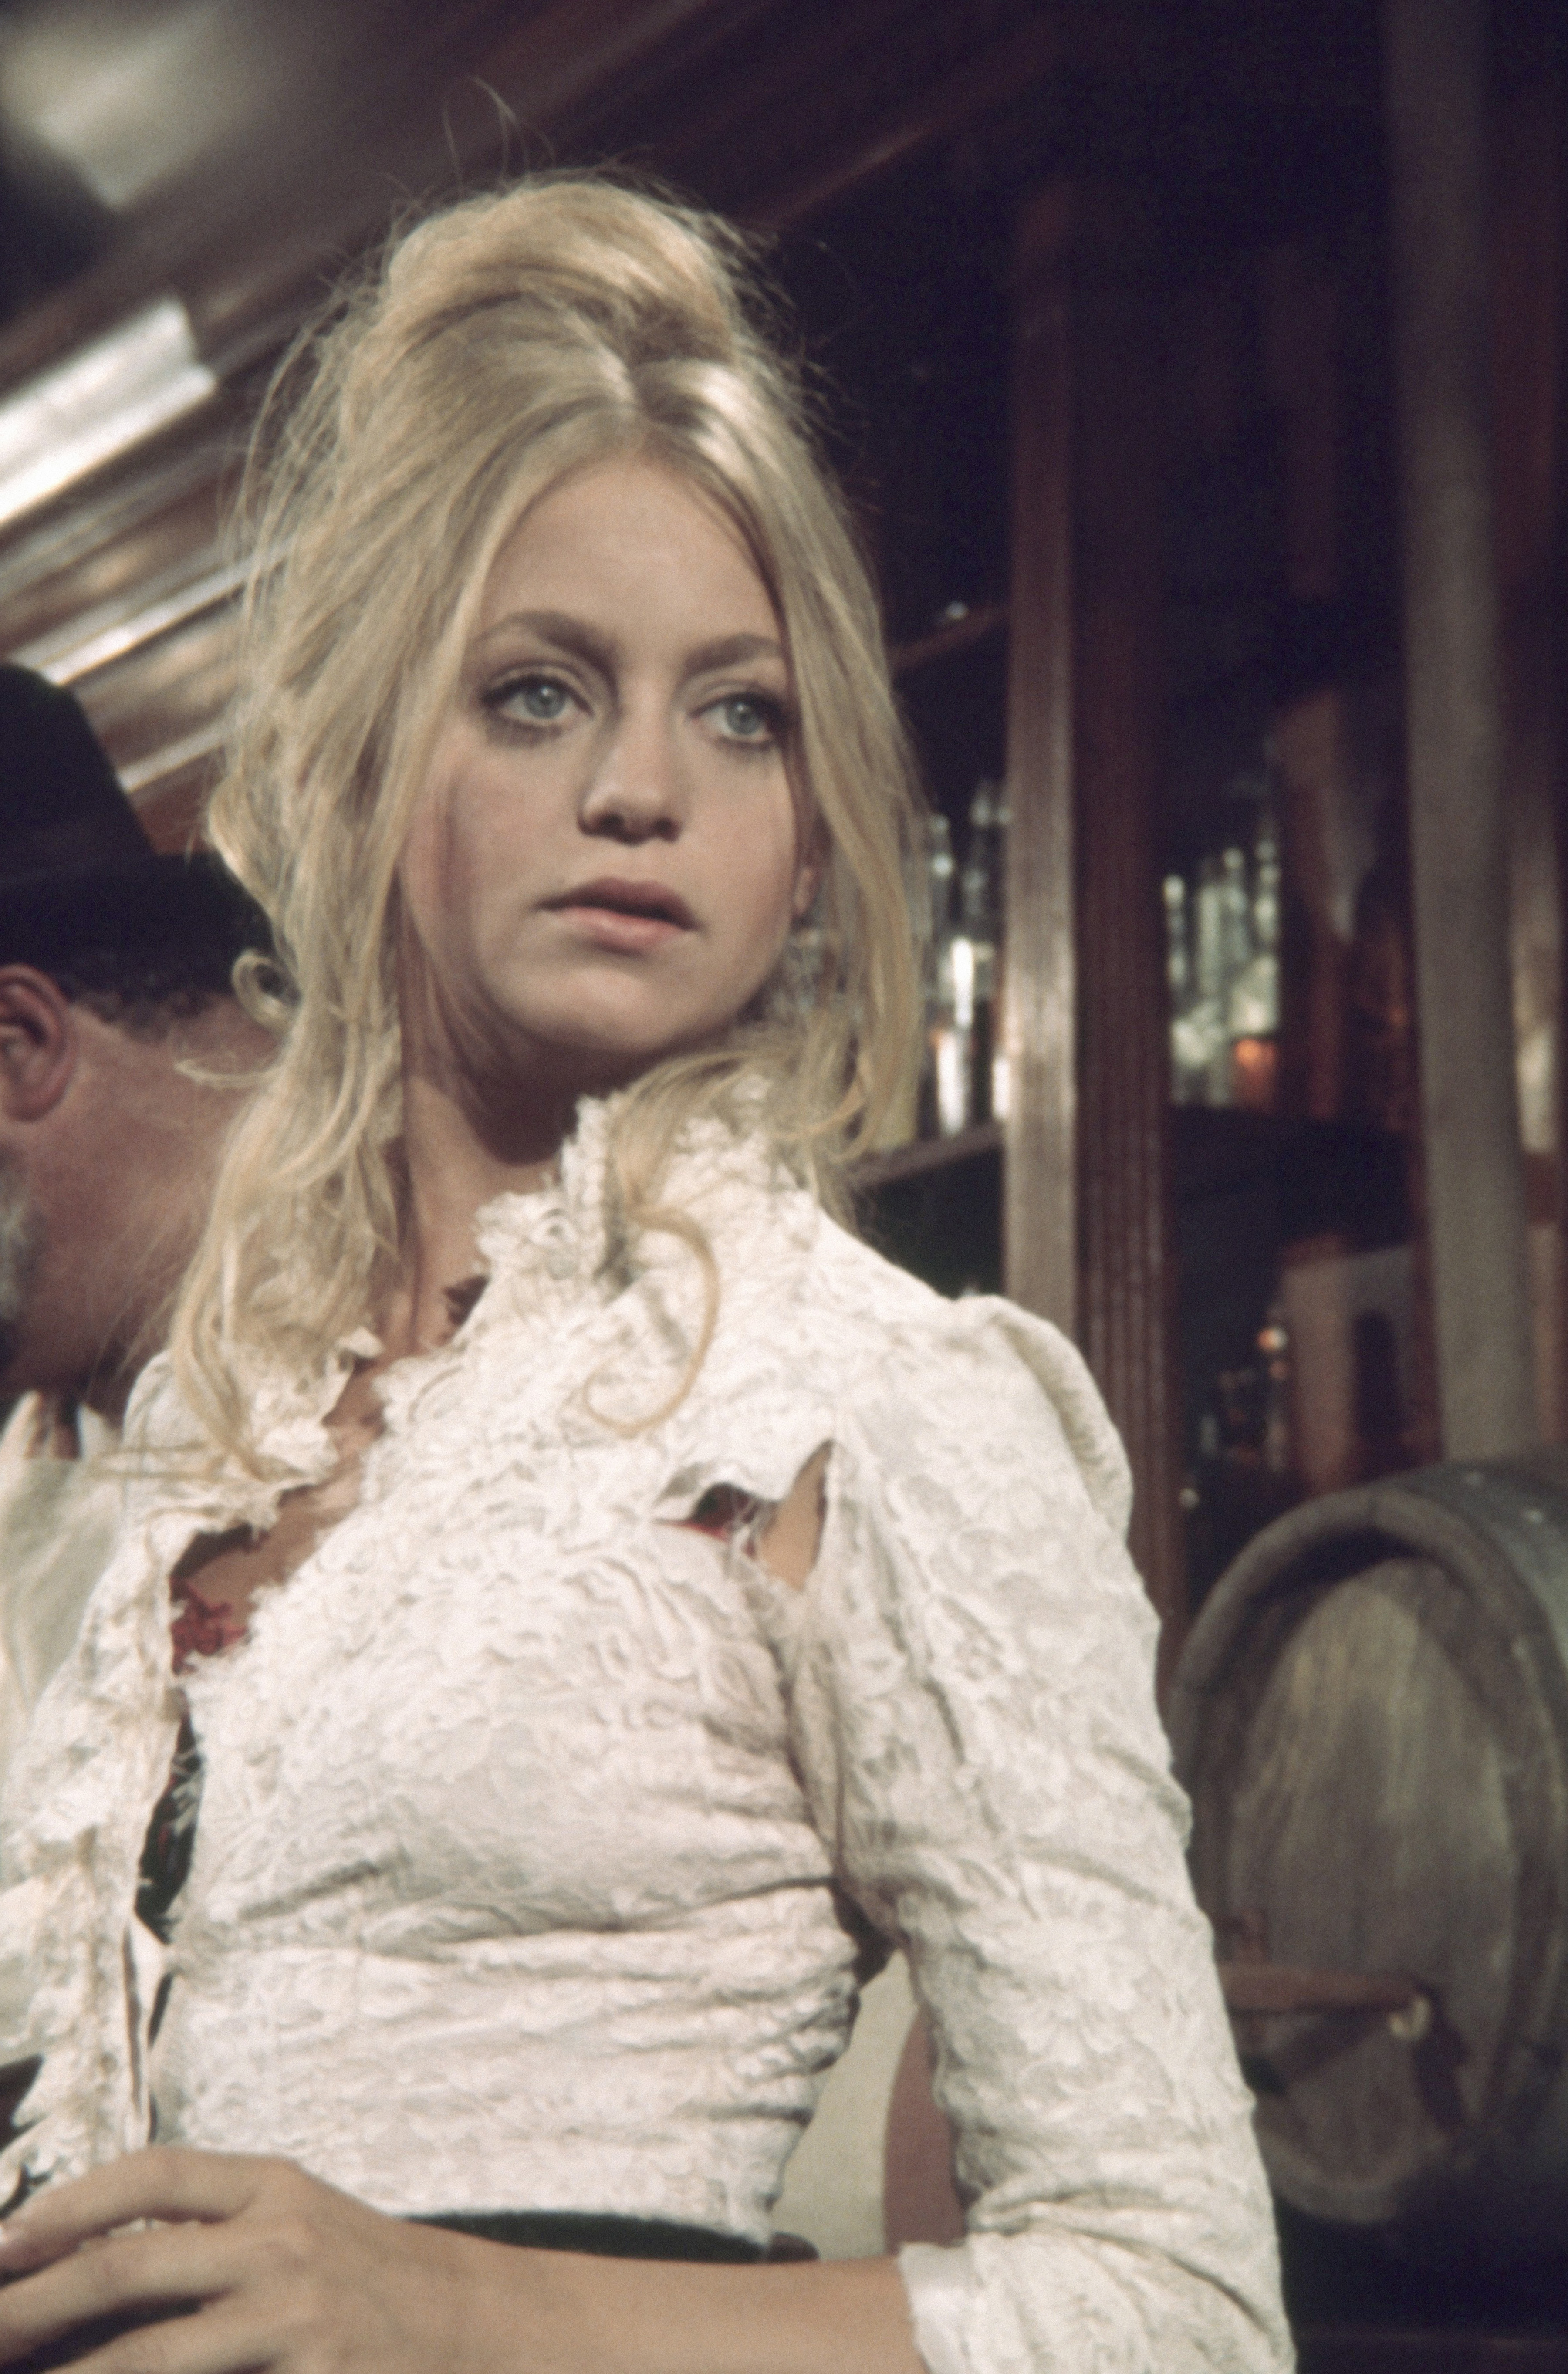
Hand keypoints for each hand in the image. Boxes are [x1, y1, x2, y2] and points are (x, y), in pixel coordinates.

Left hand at [0, 2147, 489, 2371]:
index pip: (153, 2174)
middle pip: (129, 2263)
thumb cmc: (373, 2277)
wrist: (480, 2325)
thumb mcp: (302, 2221)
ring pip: (148, 2354)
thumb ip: (215, 2229)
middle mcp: (280, 2241)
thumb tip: (95, 2259)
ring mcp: (293, 2315)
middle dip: (34, 2302)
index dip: (70, 2203)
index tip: (6, 2240)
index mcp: (275, 2188)